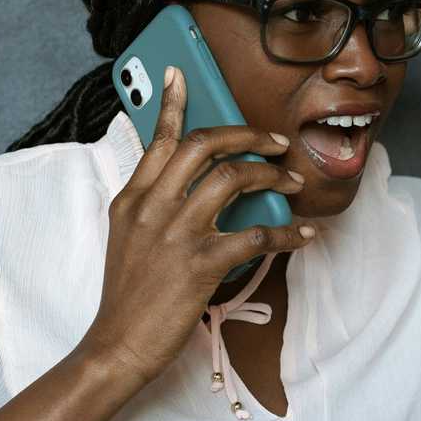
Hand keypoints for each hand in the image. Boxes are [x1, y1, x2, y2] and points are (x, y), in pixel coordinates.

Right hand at [81, 66, 315, 383]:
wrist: (117, 346)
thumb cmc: (128, 296)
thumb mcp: (128, 239)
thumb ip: (152, 206)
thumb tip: (191, 185)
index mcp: (132, 199)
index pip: (159, 140)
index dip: (173, 104)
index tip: (182, 74)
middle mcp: (152, 207)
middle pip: (202, 145)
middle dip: (246, 134)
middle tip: (275, 140)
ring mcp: (175, 234)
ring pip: (231, 178)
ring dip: (271, 174)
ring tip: (294, 179)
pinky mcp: (199, 264)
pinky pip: (255, 236)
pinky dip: (286, 232)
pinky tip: (303, 234)